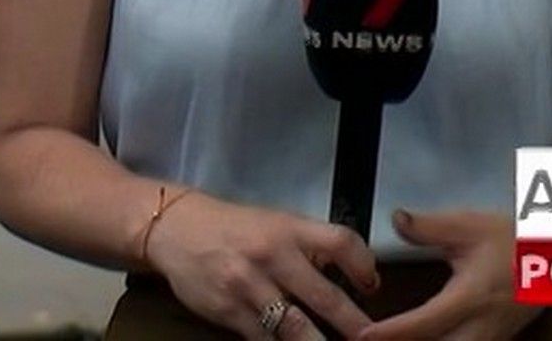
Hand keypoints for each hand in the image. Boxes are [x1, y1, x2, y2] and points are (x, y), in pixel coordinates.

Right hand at [146, 193, 378, 339]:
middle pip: (322, 293)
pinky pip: (262, 339)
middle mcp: (271, 256)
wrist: (177, 230)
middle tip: (370, 338)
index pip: (339, 241)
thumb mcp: (276, 223)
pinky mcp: (228, 312)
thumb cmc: (236, 228)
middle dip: (351, 321)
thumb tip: (351, 274)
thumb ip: (309, 246)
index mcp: (289, 229)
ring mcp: (248, 287)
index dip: (363, 263)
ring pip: (293, 326)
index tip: (373, 285)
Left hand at [359, 210, 536, 340]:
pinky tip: (421, 340)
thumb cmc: (518, 242)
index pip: (423, 323)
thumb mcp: (472, 225)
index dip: (390, 332)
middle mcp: (480, 326)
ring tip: (393, 340)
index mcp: (472, 297)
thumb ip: (430, 226)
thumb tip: (398, 220)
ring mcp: (488, 339)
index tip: (364, 335)